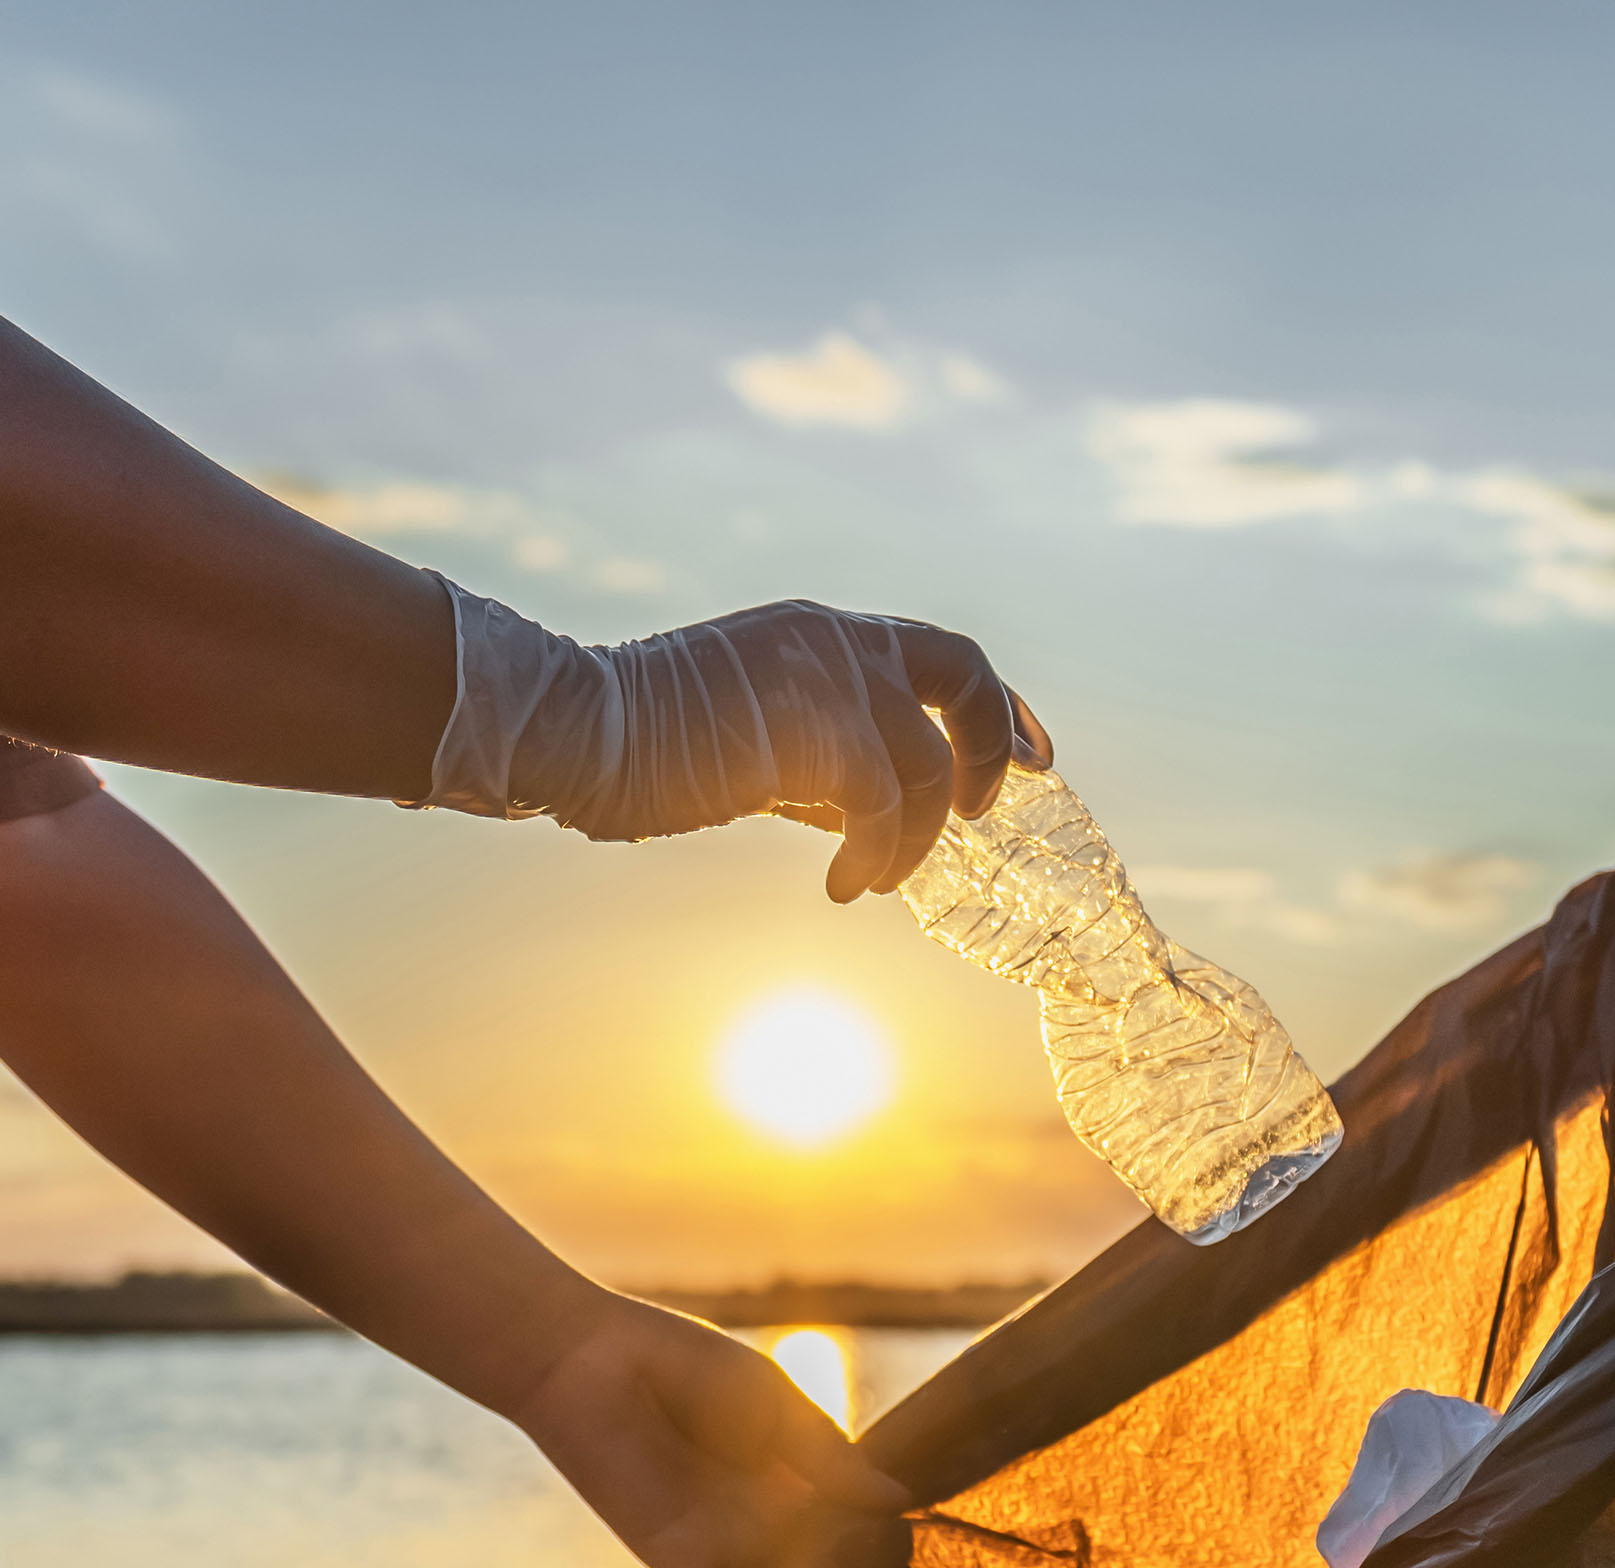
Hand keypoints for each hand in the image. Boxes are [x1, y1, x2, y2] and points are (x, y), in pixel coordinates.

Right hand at [424, 587, 1051, 901]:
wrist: (582, 732)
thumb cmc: (648, 747)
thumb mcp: (753, 739)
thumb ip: (816, 759)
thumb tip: (862, 818)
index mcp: (821, 633)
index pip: (940, 650)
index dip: (997, 704)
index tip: (1032, 755)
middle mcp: (835, 639)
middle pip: (964, 676)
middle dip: (994, 746)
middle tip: (987, 814)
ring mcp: (827, 679)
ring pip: (925, 766)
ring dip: (912, 838)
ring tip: (875, 879)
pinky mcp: (815, 735)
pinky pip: (883, 809)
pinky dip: (877, 858)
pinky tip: (843, 888)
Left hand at [501, 1295, 907, 1567]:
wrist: (591, 1360)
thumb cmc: (681, 1364)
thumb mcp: (776, 1405)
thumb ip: (827, 1453)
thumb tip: (894, 1497)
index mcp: (785, 1476)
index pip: (847, 1526)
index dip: (884, 1548)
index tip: (930, 1562)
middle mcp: (757, 1520)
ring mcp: (722, 1545)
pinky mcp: (682, 1563)